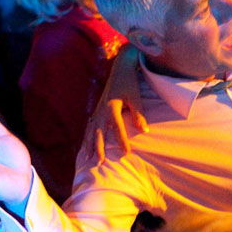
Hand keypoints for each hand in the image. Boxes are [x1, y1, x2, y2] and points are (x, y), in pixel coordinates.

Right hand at [84, 47, 147, 165]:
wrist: (120, 68)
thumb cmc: (129, 82)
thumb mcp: (135, 97)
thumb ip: (138, 114)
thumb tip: (144, 131)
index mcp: (111, 106)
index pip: (117, 127)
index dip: (122, 140)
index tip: (127, 152)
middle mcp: (101, 110)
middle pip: (99, 133)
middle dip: (99, 148)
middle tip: (101, 163)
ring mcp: (97, 111)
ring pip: (91, 132)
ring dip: (90, 146)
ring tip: (88, 159)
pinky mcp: (97, 111)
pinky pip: (90, 128)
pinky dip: (87, 138)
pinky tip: (86, 148)